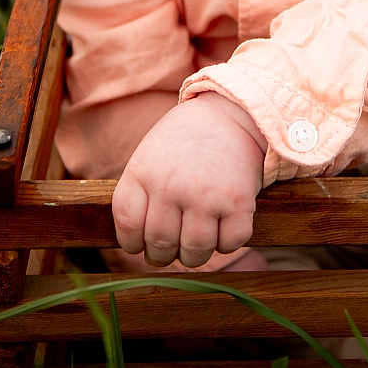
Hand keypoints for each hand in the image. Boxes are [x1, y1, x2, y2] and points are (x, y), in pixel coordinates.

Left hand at [112, 93, 265, 268]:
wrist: (230, 112)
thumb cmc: (185, 141)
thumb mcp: (150, 156)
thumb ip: (140, 194)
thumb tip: (136, 247)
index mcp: (143, 172)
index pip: (128, 226)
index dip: (133, 243)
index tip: (142, 244)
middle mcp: (170, 185)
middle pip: (160, 245)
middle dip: (164, 255)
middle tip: (172, 249)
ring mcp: (205, 195)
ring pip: (194, 252)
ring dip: (195, 255)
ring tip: (196, 243)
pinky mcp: (238, 201)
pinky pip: (229, 243)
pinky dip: (227, 243)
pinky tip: (223, 226)